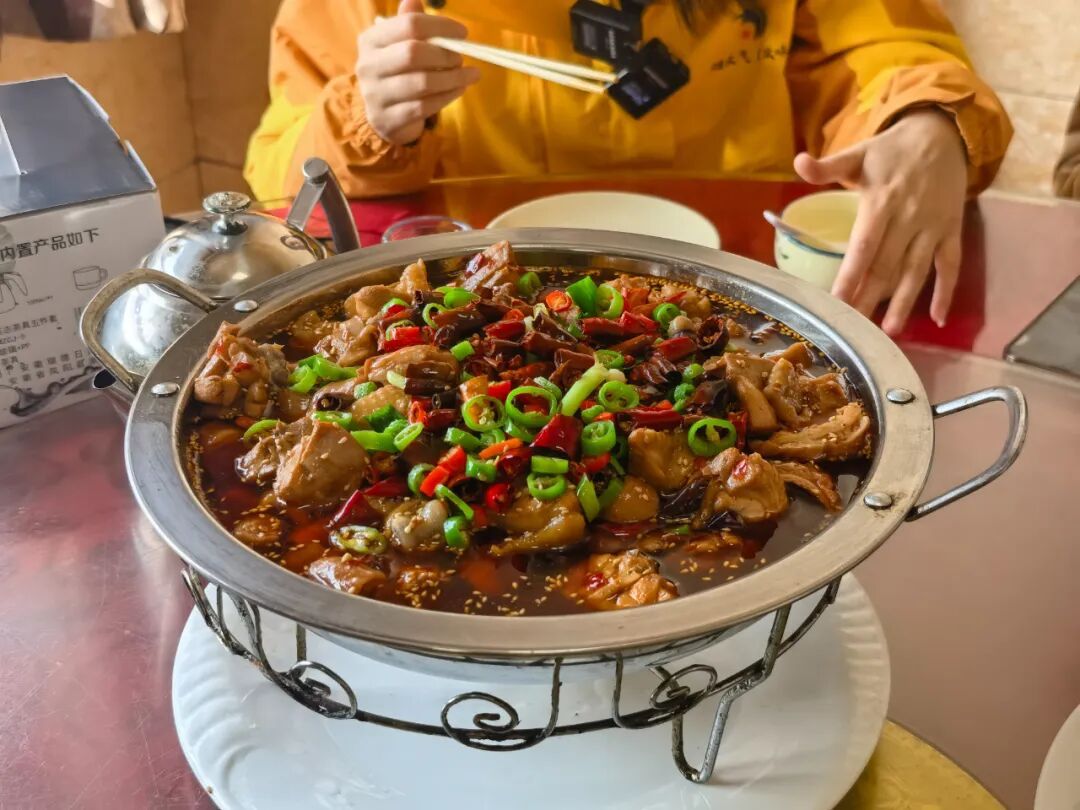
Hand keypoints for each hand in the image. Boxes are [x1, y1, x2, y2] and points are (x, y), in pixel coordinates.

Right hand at [356, 0, 479, 145]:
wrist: (383, 116)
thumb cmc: (397, 73)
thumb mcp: (398, 46)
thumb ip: (408, 23)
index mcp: (370, 40)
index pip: (409, 24)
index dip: (440, 26)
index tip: (462, 33)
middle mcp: (368, 66)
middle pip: (413, 53)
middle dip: (445, 54)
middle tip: (461, 58)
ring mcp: (376, 95)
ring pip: (422, 83)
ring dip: (452, 78)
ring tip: (470, 74)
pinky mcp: (390, 120)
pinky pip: (425, 107)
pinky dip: (448, 96)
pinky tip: (460, 89)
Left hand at [794, 109, 967, 334]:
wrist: (944, 132)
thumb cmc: (892, 149)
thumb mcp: (859, 153)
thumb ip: (828, 165)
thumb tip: (798, 161)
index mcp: (882, 202)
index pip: (864, 246)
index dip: (851, 275)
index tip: (837, 301)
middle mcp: (909, 218)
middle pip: (887, 266)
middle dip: (870, 298)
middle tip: (854, 328)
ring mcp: (933, 227)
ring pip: (917, 271)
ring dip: (904, 302)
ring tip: (890, 331)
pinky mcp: (952, 230)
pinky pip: (950, 264)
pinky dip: (947, 291)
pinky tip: (938, 319)